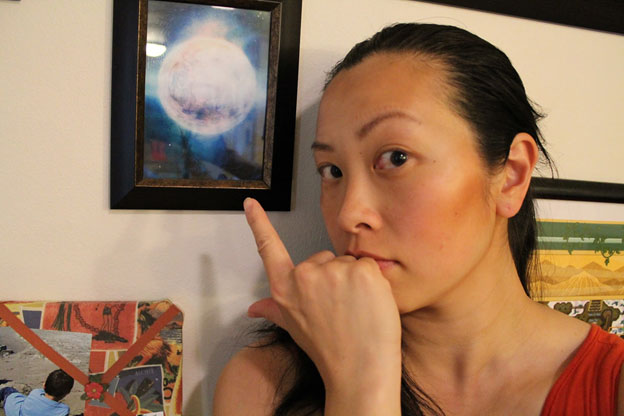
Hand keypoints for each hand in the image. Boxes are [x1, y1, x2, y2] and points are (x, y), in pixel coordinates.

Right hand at [244, 198, 401, 413]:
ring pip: (349, 263)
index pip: (269, 249)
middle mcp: (305, 276)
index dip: (259, 224)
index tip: (251, 202)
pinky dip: (375, 282)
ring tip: (355, 311)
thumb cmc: (329, 350)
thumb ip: (275, 309)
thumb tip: (254, 308)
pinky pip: (370, 266)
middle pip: (324, 258)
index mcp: (286, 288)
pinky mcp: (361, 271)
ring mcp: (333, 271)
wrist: (359, 369)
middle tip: (340, 308)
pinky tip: (370, 305)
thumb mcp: (295, 327)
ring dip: (356, 281)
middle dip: (335, 276)